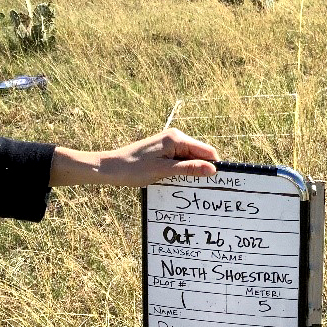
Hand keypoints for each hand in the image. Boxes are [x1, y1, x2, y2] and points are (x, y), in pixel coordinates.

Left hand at [50, 129, 218, 186]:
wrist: (109, 168)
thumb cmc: (133, 169)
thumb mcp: (163, 171)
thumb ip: (188, 169)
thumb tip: (212, 169)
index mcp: (177, 139)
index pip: (207, 151)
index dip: (213, 166)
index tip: (217, 183)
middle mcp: (175, 138)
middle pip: (200, 154)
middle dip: (203, 170)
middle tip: (202, 188)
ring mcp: (170, 144)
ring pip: (191, 159)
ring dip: (192, 172)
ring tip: (187, 186)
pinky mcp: (164, 151)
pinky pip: (181, 161)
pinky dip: (182, 171)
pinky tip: (177, 181)